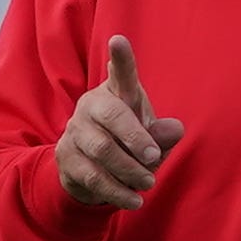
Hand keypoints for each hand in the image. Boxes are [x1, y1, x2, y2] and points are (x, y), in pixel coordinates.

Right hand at [53, 35, 186, 212]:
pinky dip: (117, 191)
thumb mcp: (150, 139)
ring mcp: (75, 131)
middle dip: (136, 138)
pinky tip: (134, 200)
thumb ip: (163, 135)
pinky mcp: (66, 157)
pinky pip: (92, 176)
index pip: (120, 73)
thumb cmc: (128, 144)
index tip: (119, 40)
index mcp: (116, 93)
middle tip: (154, 159)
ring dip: (129, 170)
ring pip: (102, 150)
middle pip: (111, 115)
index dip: (121, 58)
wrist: (90, 172)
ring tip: (149, 183)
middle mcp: (91, 106)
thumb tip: (174, 130)